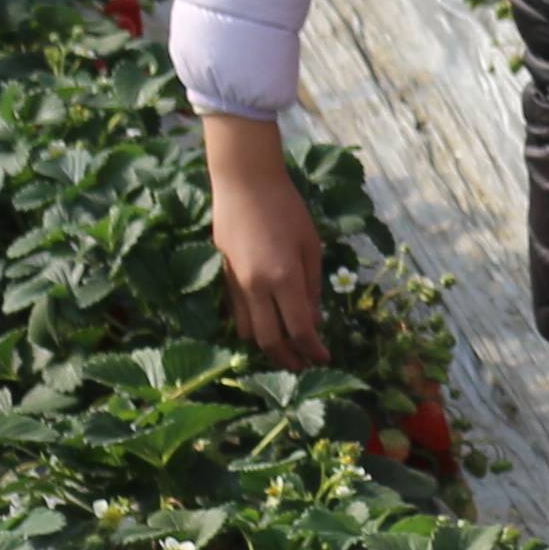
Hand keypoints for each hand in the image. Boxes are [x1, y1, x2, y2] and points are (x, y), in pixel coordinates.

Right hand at [202, 114, 330, 364]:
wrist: (244, 183)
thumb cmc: (287, 209)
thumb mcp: (312, 246)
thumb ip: (312, 287)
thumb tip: (314, 320)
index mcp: (284, 278)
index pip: (300, 329)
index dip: (313, 350)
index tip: (325, 358)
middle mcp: (257, 287)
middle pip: (270, 340)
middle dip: (289, 358)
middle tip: (304, 365)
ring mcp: (236, 283)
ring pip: (248, 332)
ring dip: (268, 347)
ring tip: (287, 351)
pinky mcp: (223, 277)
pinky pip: (237, 314)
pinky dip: (251, 328)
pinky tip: (266, 329)